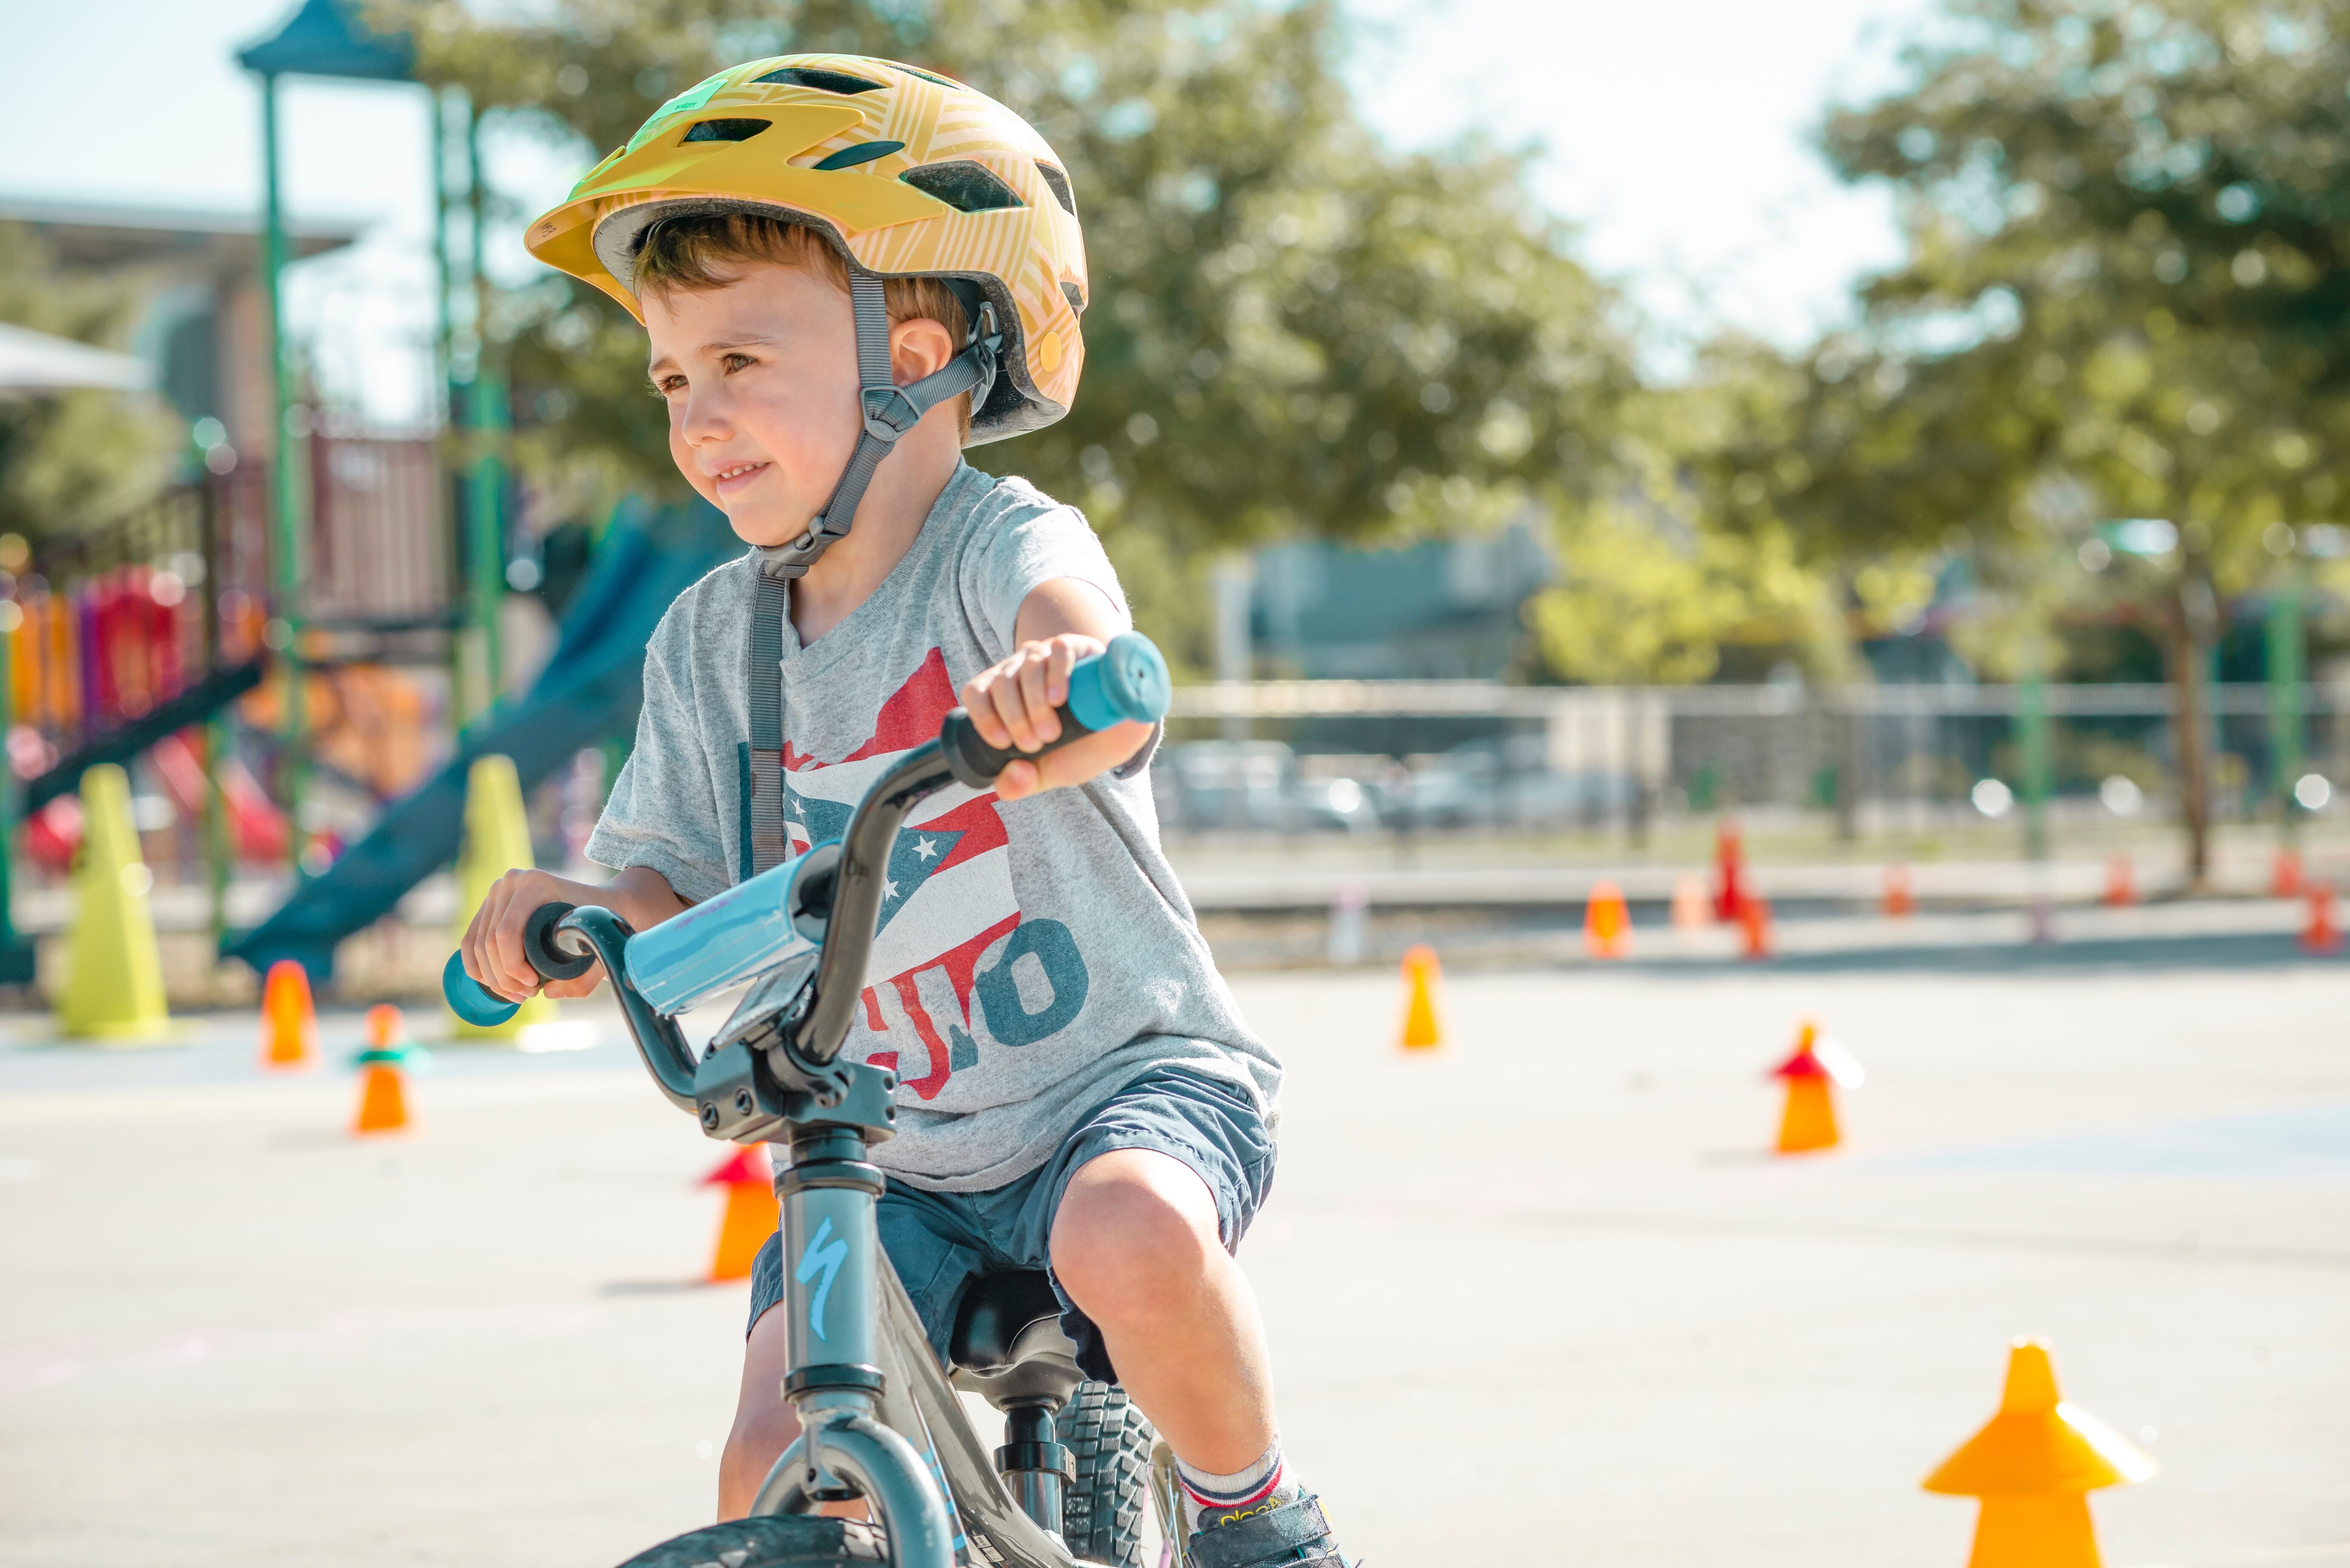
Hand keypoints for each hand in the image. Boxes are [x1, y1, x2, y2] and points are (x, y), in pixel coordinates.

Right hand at [459, 869, 610, 1001]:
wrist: (599, 904)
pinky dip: (477, 966)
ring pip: (478, 944)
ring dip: (493, 977)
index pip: (507, 934)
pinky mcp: (489, 906)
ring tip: (518, 994)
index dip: (513, 967)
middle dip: (504, 977)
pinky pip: (471, 940)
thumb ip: (581, 981)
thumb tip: (547, 992)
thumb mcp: (597, 949)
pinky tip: (495, 984)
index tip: (535, 986)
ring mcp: (497, 892)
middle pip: (490, 941)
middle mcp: (511, 882)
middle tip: (528, 995)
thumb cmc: (597, 925)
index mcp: (534, 884)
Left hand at [960, 634, 1153, 802]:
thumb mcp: (1047, 771)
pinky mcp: (1078, 647)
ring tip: (1051, 732)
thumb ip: (1022, 783)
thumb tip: (1009, 781)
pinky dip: (1055, 674)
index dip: (983, 716)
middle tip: (1036, 744)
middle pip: (1002, 683)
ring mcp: (1048, 655)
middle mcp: (1021, 670)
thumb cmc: (1077, 747)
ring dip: (1034, 702)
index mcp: (1004, 695)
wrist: (1121, 733)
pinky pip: (1058, 650)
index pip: (977, 692)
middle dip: (1014, 718)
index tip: (1003, 743)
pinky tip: (1059, 699)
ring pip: (1027, 666)